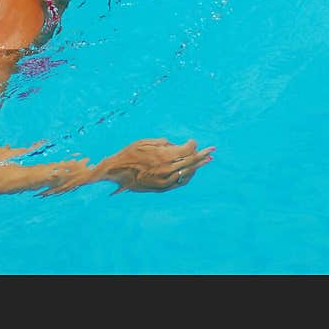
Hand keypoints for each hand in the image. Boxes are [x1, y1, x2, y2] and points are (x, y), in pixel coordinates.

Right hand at [96, 138, 213, 192]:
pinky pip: (180, 182)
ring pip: (187, 172)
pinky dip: (188, 175)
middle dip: (202, 154)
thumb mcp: (144, 142)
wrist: (116, 172)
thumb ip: (162, 143)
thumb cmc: (129, 154)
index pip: (186, 150)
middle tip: (212, 149)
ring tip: (208, 160)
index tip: (194, 141)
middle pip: (190, 161)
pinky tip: (193, 171)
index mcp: (162, 156)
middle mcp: (166, 169)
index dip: (193, 145)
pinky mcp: (161, 188)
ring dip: (198, 166)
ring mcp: (164, 180)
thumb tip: (175, 145)